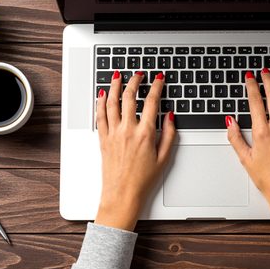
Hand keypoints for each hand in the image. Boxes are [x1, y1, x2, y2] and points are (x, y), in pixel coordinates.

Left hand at [95, 71, 175, 230]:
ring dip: (116, 86)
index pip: (152, 102)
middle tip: (139, 74)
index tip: (159, 78)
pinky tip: (103, 94)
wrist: (122, 194)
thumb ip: (169, 134)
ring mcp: (113, 134)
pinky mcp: (103, 139)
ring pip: (113, 102)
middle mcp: (128, 130)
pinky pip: (100, 115)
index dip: (157, 86)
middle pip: (130, 97)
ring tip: (118, 75)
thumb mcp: (164, 158)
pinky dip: (101, 102)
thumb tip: (169, 116)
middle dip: (135, 81)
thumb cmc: (143, 180)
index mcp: (145, 134)